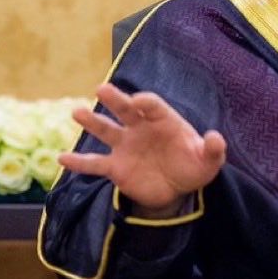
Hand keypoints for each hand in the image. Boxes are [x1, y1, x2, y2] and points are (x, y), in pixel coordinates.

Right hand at [58, 82, 226, 218]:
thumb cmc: (193, 166)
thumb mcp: (209, 161)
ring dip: (92, 122)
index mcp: (164, 121)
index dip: (146, 102)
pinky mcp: (116, 167)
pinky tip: (62, 158)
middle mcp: (141, 129)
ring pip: (106, 131)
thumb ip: (213, 149)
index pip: (153, 106)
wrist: (177, 188)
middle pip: (126, 111)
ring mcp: (126, 146)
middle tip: (101, 89)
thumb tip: (215, 138)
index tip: (139, 101)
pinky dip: (79, 162)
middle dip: (115, 100)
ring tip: (76, 112)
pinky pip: (95, 163)